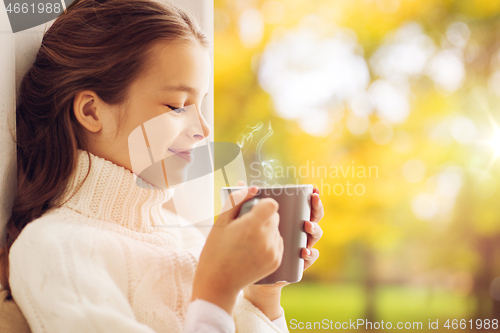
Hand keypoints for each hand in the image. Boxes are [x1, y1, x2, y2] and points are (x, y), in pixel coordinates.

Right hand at [192, 185, 283, 314]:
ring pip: (277, 230)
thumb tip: (252, 188)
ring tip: (248, 242)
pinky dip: (269, 243)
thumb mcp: (221, 222)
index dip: (262, 205)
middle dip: (263, 218)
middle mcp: (266, 239)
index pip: (272, 205)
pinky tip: (253, 251)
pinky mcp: (276, 261)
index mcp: (251, 226)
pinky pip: (278, 243)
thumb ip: (236, 201)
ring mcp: (272, 251)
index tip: (251, 211)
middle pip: (275, 217)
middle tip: (246, 228)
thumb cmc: (216, 250)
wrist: (218, 282)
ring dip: (267, 231)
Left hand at [243, 186, 323, 319]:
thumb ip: (245, 202)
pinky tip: (303, 251)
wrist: (249, 273)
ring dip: (314, 229)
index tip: (312, 189)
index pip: (305, 206)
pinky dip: (310, 254)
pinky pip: (310, 258)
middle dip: (316, 207)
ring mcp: (301, 246)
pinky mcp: (299, 263)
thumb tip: (242, 182)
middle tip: (314, 199)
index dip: (311, 197)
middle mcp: (298, 232)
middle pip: (314, 217)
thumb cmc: (248, 243)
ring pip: (314, 236)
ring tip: (306, 225)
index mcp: (290, 219)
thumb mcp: (246, 221)